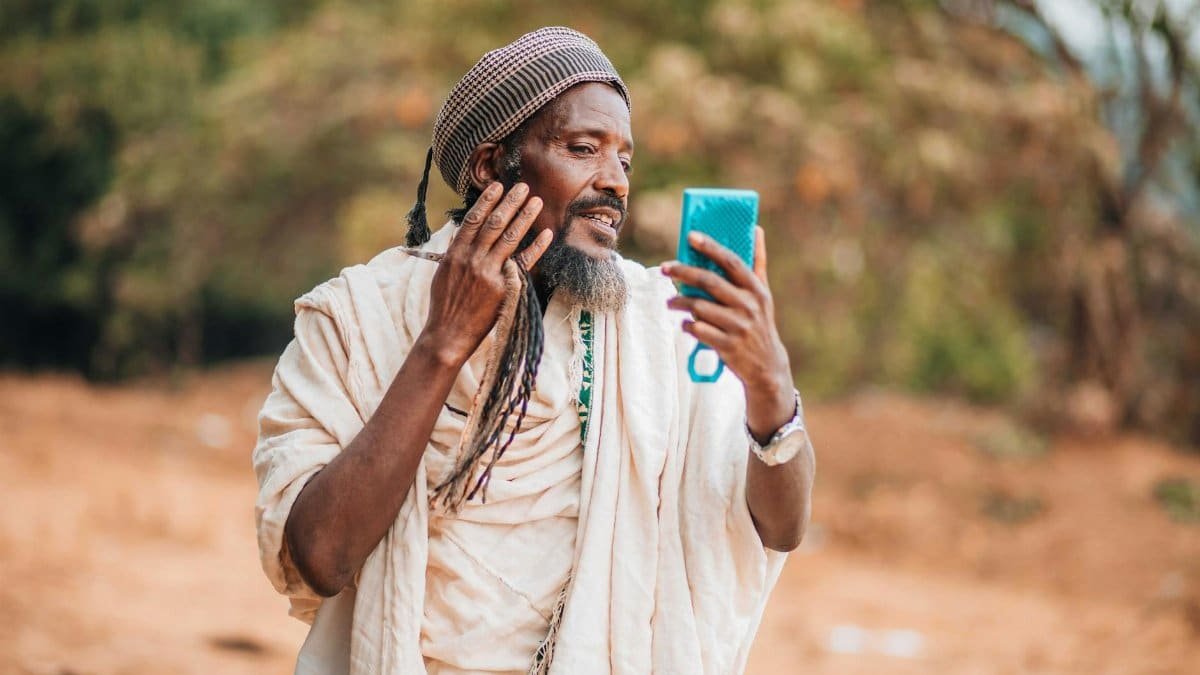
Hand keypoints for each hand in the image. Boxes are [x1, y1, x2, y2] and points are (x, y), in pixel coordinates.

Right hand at [419, 181, 552, 366]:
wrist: (448, 333)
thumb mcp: (443, 273)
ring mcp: (489, 273)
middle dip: (510, 202)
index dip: (487, 202)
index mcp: (456, 253)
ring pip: (510, 237)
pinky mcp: (503, 287)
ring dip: (525, 217)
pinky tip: (547, 234)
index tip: (498, 186)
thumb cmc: (445, 304)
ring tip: (536, 201)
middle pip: (494, 223)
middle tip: (523, 187)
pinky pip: (524, 263)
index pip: (474, 220)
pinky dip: (537, 247)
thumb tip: (463, 231)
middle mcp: (472, 259)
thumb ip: (455, 251)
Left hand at [662, 226, 794, 440]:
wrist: (767, 366)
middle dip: (683, 272)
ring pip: (699, 307)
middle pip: (709, 282)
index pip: (732, 262)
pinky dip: (687, 325)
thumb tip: (756, 229)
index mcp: (756, 289)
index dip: (711, 247)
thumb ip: (757, 262)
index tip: (690, 236)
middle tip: (664, 268)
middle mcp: (749, 306)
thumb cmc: (759, 322)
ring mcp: (739, 327)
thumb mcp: (763, 294)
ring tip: (670, 302)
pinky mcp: (728, 346)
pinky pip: (698, 330)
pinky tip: (685, 323)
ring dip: (680, 303)